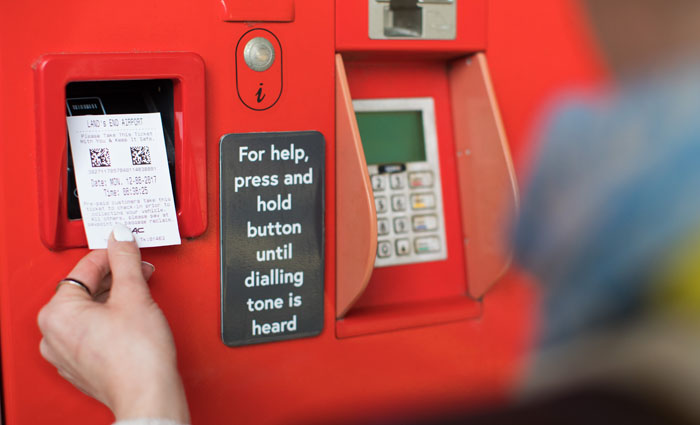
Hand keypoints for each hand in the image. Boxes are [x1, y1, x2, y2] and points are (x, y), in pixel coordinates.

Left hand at [38, 224, 189, 422]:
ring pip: (89, 311)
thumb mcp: (134, 294)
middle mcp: (53, 333)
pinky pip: (92, 331)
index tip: (129, 247)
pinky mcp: (80, 365)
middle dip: (116, 277)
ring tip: (140, 295)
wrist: (148, 394)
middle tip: (140, 271)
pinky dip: (111, 320)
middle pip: (85, 289)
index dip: (114, 253)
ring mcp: (64, 352)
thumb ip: (126, 259)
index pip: (85, 267)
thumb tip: (121, 236)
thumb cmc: (137, 355)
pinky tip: (133, 319)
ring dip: (114, 298)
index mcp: (57, 311)